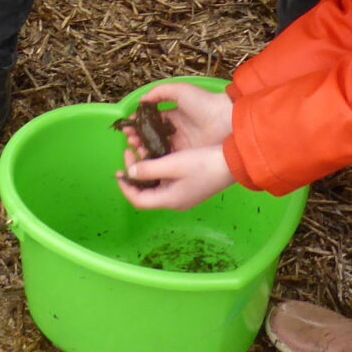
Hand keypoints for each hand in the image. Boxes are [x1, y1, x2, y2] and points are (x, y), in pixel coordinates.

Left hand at [118, 84, 237, 211]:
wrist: (233, 163)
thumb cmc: (203, 163)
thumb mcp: (173, 163)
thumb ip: (149, 168)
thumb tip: (131, 172)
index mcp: (169, 200)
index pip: (139, 200)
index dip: (125, 187)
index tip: (118, 170)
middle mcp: (175, 201)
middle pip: (146, 193)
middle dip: (134, 174)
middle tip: (130, 152)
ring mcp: (183, 195)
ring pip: (156, 186)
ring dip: (145, 170)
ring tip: (141, 150)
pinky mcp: (190, 187)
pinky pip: (166, 182)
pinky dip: (157, 170)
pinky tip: (157, 154)